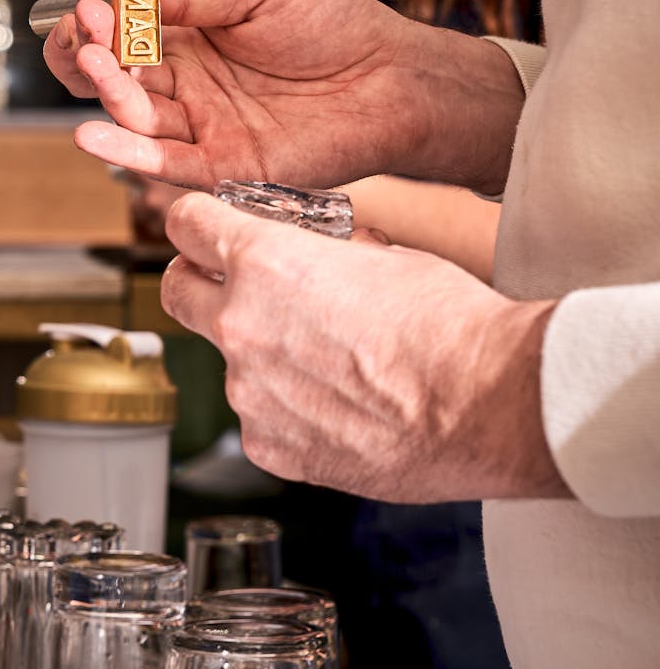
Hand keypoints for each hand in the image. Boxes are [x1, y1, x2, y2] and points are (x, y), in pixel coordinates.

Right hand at [43, 0, 523, 194]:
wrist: (392, 79)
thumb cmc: (334, 25)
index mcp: (191, 37)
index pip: (123, 33)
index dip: (97, 22)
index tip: (88, 5)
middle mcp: (188, 84)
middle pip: (116, 77)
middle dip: (89, 55)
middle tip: (82, 34)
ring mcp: (202, 126)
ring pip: (135, 116)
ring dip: (107, 90)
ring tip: (95, 62)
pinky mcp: (222, 166)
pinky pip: (164, 162)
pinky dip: (126, 152)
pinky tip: (91, 133)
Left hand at [158, 191, 568, 502]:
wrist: (491, 406)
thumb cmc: (451, 325)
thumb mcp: (381, 256)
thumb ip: (322, 256)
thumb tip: (314, 255)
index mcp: (263, 263)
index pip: (185, 224)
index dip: (196, 222)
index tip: (203, 230)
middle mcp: (240, 326)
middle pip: (176, 290)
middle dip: (197, 281)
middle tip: (230, 287)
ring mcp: (249, 392)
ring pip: (226, 361)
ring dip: (257, 354)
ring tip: (326, 364)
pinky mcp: (268, 446)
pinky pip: (257, 417)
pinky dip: (283, 409)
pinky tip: (335, 408)